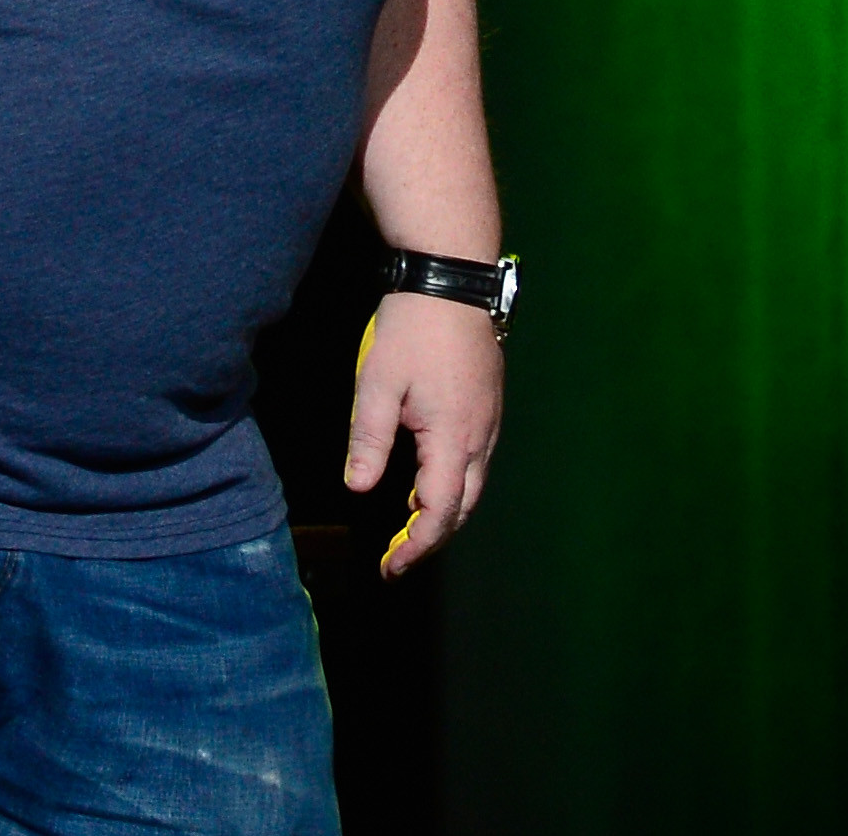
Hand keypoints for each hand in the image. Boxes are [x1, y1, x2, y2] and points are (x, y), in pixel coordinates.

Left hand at [344, 292, 503, 576]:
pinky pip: (475, 458)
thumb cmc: (411, 329)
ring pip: (473, 484)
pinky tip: (425, 476)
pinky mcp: (488, 402)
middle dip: (430, 537)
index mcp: (453, 439)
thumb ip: (369, 441)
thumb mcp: (376, 385)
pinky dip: (452, 481)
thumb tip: (357, 489)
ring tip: (406, 523)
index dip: (415, 548)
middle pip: (463, 506)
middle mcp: (481, 436)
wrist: (450, 278)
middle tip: (396, 556)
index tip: (389, 568)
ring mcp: (490, 419)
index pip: (438, 513)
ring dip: (442, 509)